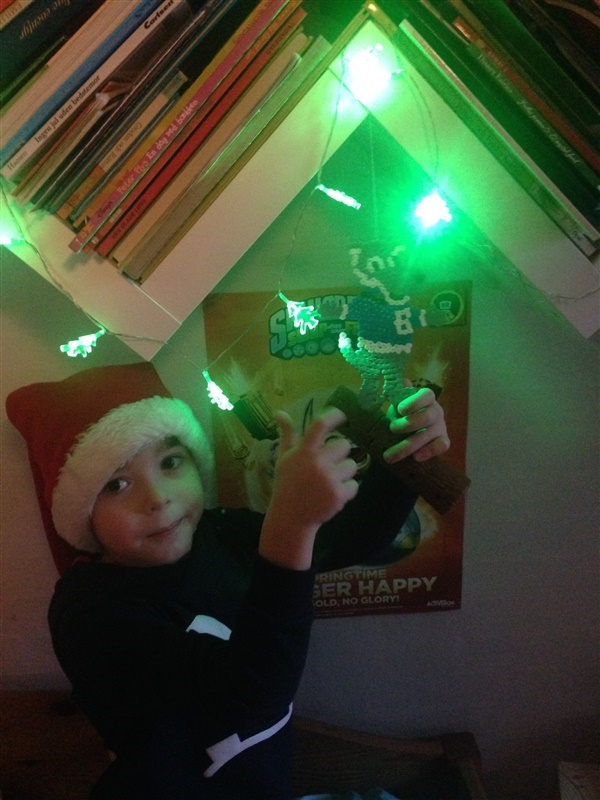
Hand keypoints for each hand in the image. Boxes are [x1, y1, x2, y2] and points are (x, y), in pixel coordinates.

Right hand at [259, 408, 358, 569]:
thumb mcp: (284, 458)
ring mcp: (329, 479)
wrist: (290, 517)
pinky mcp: (339, 495)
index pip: (321, 425)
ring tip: (329, 482)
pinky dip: (347, 490)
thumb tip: (279, 412)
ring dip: (344, 473)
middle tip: (328, 466)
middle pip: (344, 445)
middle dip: (339, 455)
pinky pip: (354, 485)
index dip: (334, 415)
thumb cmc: (288, 484)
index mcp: (304, 451)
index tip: (343, 415)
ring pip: (352, 465)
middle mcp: (317, 462)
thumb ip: (287, 434)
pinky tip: (332, 495)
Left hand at [383, 387, 449, 463]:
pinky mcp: (443, 441)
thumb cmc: (404, 413)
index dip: (414, 402)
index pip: (426, 395)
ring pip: (431, 434)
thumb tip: (401, 381)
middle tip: (391, 429)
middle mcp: (436, 411)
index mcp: (427, 398)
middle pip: (428, 416)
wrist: (412, 429)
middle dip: (409, 424)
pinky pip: (442, 446)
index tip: (400, 409)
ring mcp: (441, 427)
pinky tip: (416, 458)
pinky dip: (430, 451)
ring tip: (390, 455)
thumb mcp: (399, 402)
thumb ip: (398, 393)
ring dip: (409, 445)